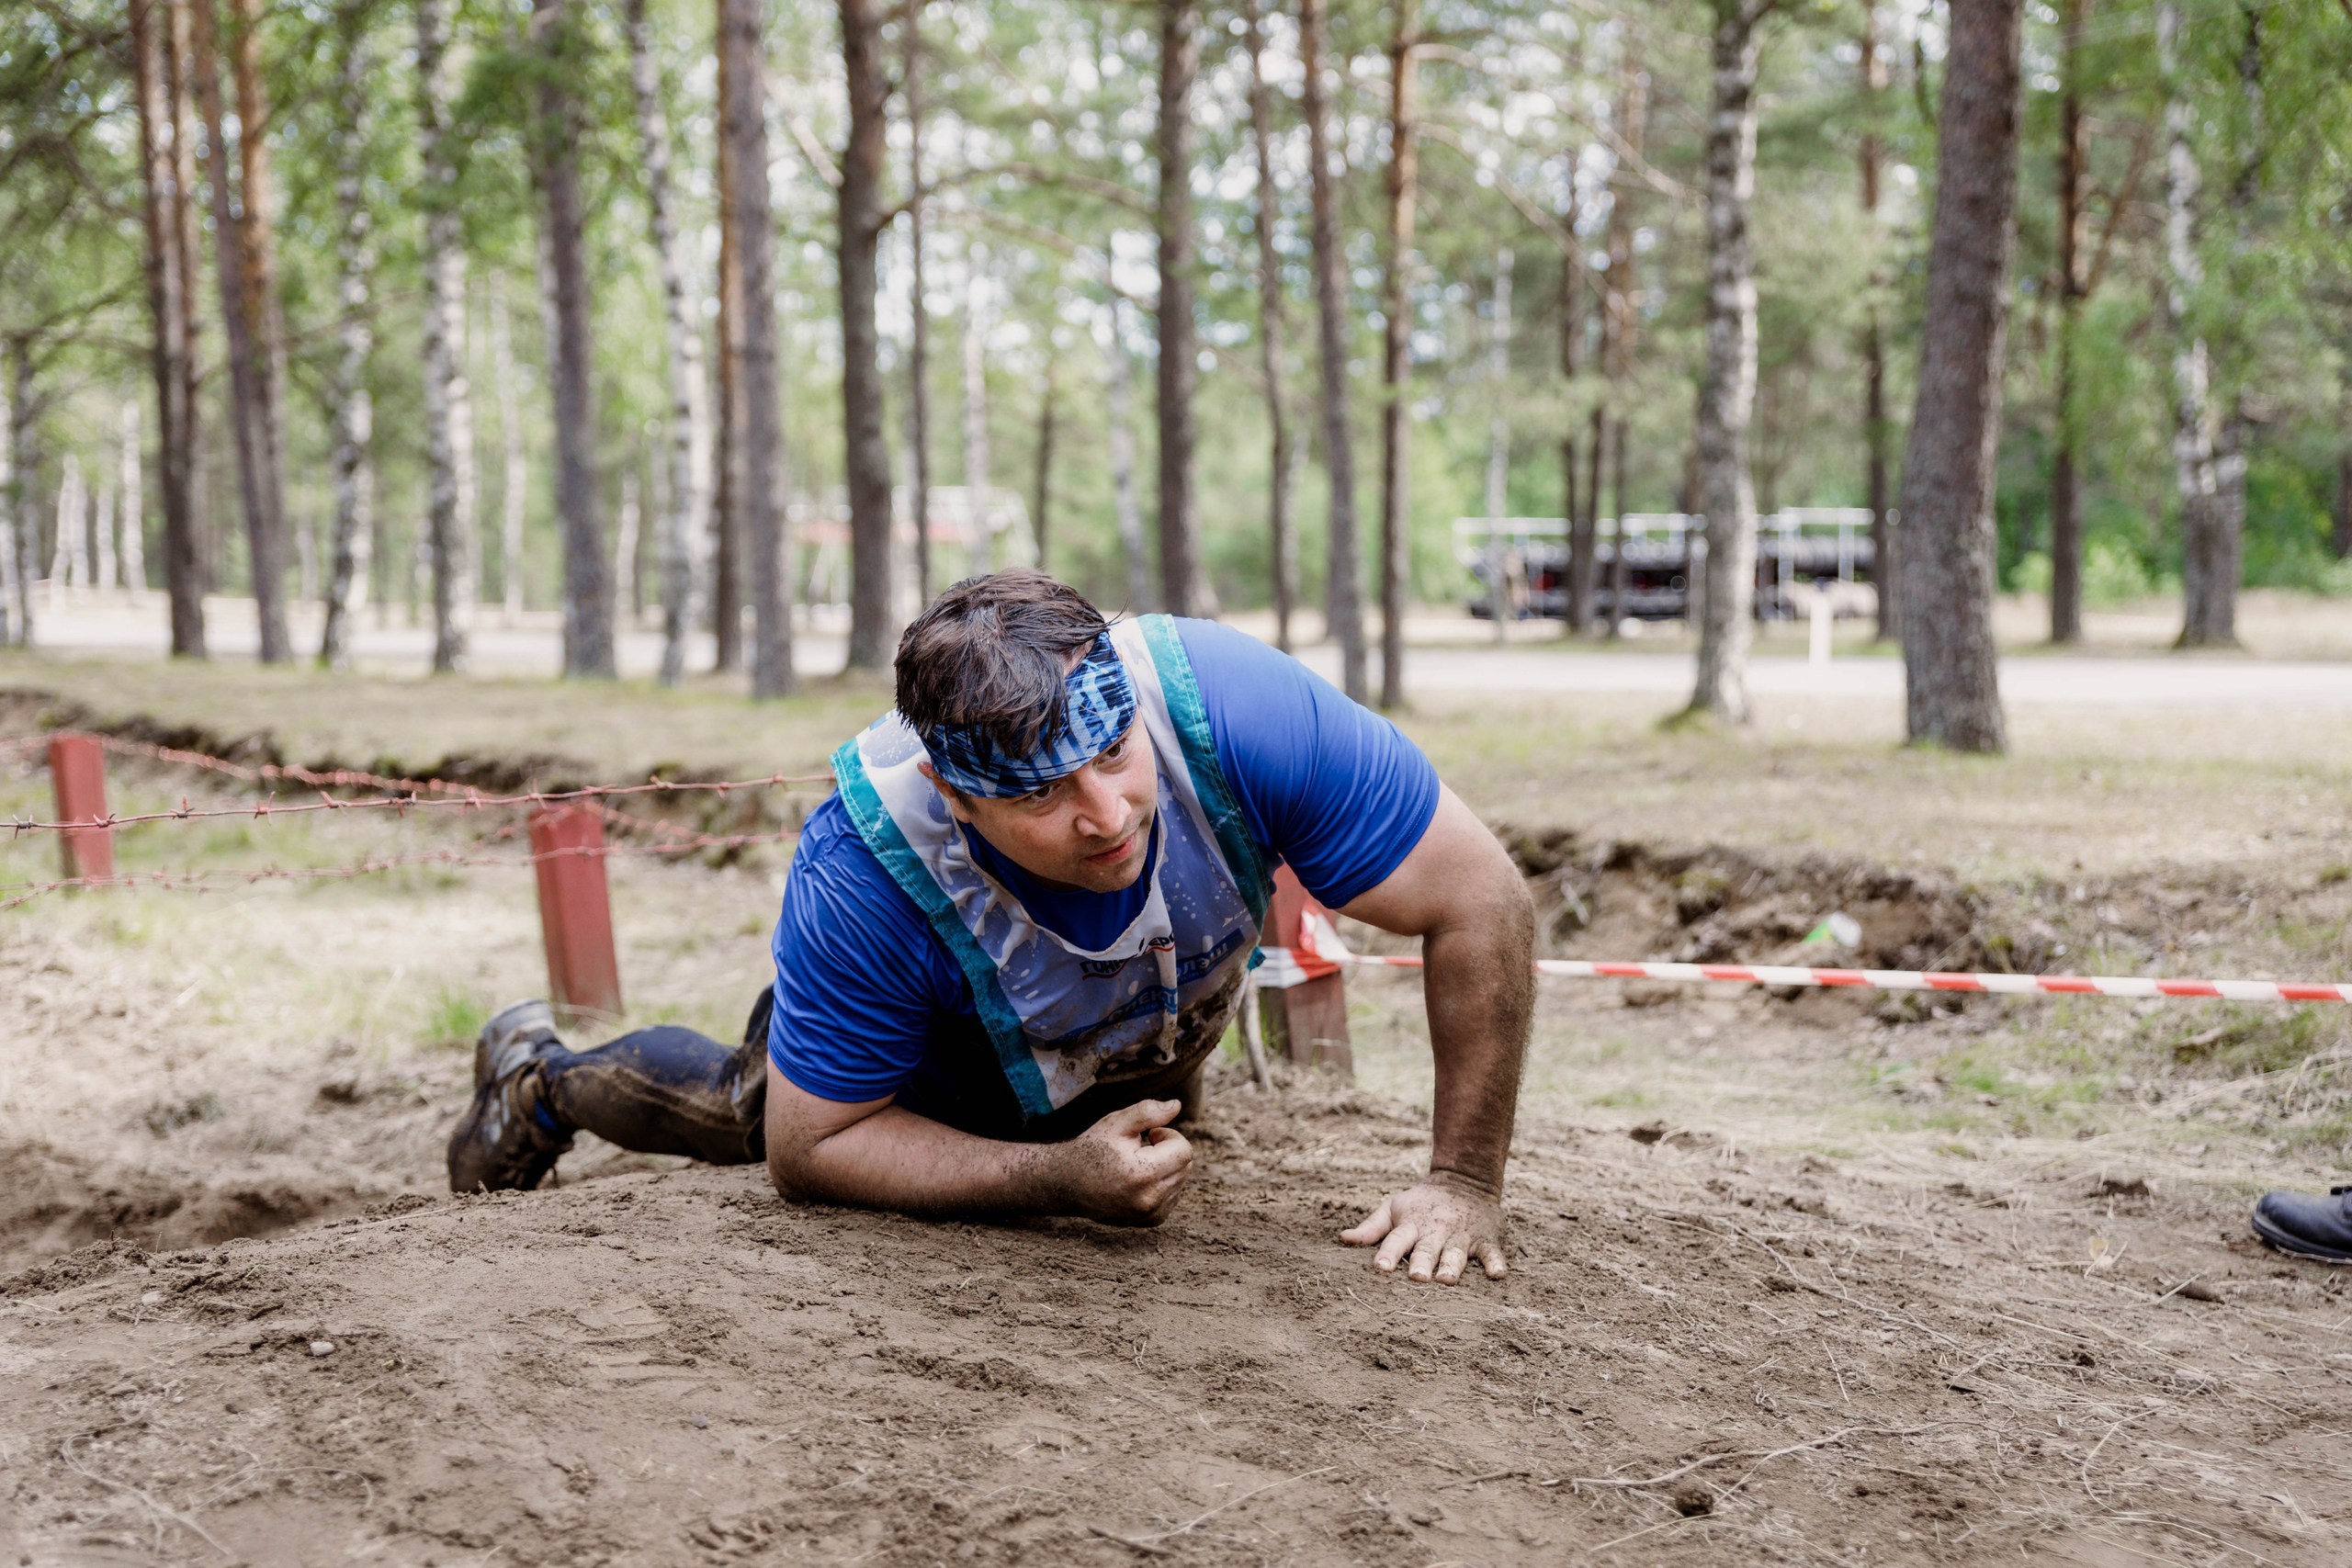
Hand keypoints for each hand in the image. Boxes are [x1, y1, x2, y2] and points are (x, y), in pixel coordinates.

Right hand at [1050, 1099, 1192, 1225]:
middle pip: (1186, 1165)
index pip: (1184, 1150)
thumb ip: (1148, 1112)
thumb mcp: (1116, 1123)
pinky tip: (1138, 1179)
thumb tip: (1177, 1105)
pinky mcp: (1151, 1220)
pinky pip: (1173, 1195)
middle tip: (1141, 1148)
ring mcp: (1151, 1214)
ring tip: (1136, 1164)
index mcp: (1144, 1174)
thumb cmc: (1092, 1149)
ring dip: (1166, 1167)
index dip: (1168, 1136)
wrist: (1067, 1184)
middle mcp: (1150, 1200)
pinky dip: (1162, 1183)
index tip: (1149, 1134)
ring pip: (1180, 1180)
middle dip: (1169, 1151)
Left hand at [1341, 1174, 1506, 1283]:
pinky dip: (1495, 1263)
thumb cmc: (1423, 1202)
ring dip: (1451, 1266)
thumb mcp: (1394, 1207)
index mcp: (1412, 1225)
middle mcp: (1436, 1231)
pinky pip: (1491, 1253)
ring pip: (1456, 1253)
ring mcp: (1462, 1236)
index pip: (1397, 1239)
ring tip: (1446, 1280)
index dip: (1387, 1254)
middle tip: (1415, 1278)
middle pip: (1427, 1249)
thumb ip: (1371, 1227)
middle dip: (1421, 1263)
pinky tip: (1496, 1275)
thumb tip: (1343, 1239)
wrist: (1466, 1180)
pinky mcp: (1486, 1239)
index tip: (1379, 1268)